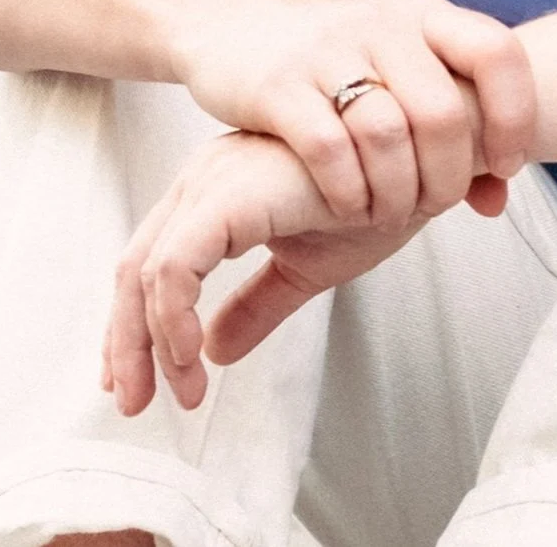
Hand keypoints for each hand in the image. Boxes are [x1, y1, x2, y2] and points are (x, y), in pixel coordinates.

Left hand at [104, 126, 490, 412]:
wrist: (431, 154)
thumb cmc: (382, 192)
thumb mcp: (309, 266)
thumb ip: (258, 303)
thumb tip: (214, 350)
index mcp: (220, 192)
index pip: (153, 263)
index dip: (133, 327)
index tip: (139, 383)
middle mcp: (208, 177)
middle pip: (134, 267)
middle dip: (125, 344)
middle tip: (133, 403)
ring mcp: (218, 179)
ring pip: (146, 269)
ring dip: (148, 341)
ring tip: (181, 392)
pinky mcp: (235, 192)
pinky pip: (178, 263)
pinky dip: (173, 316)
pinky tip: (195, 356)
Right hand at [168, 0, 536, 229]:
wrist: (233, 24)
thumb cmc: (334, 62)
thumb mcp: (399, 75)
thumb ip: (453, 130)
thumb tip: (496, 202)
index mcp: (424, 16)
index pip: (497, 51)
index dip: (514, 114)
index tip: (504, 164)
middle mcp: (383, 26)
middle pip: (442, 112)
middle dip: (447, 177)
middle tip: (433, 205)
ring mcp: (329, 52)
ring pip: (387, 134)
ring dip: (396, 192)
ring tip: (390, 213)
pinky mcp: (278, 85)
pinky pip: (327, 148)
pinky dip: (346, 191)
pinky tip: (347, 207)